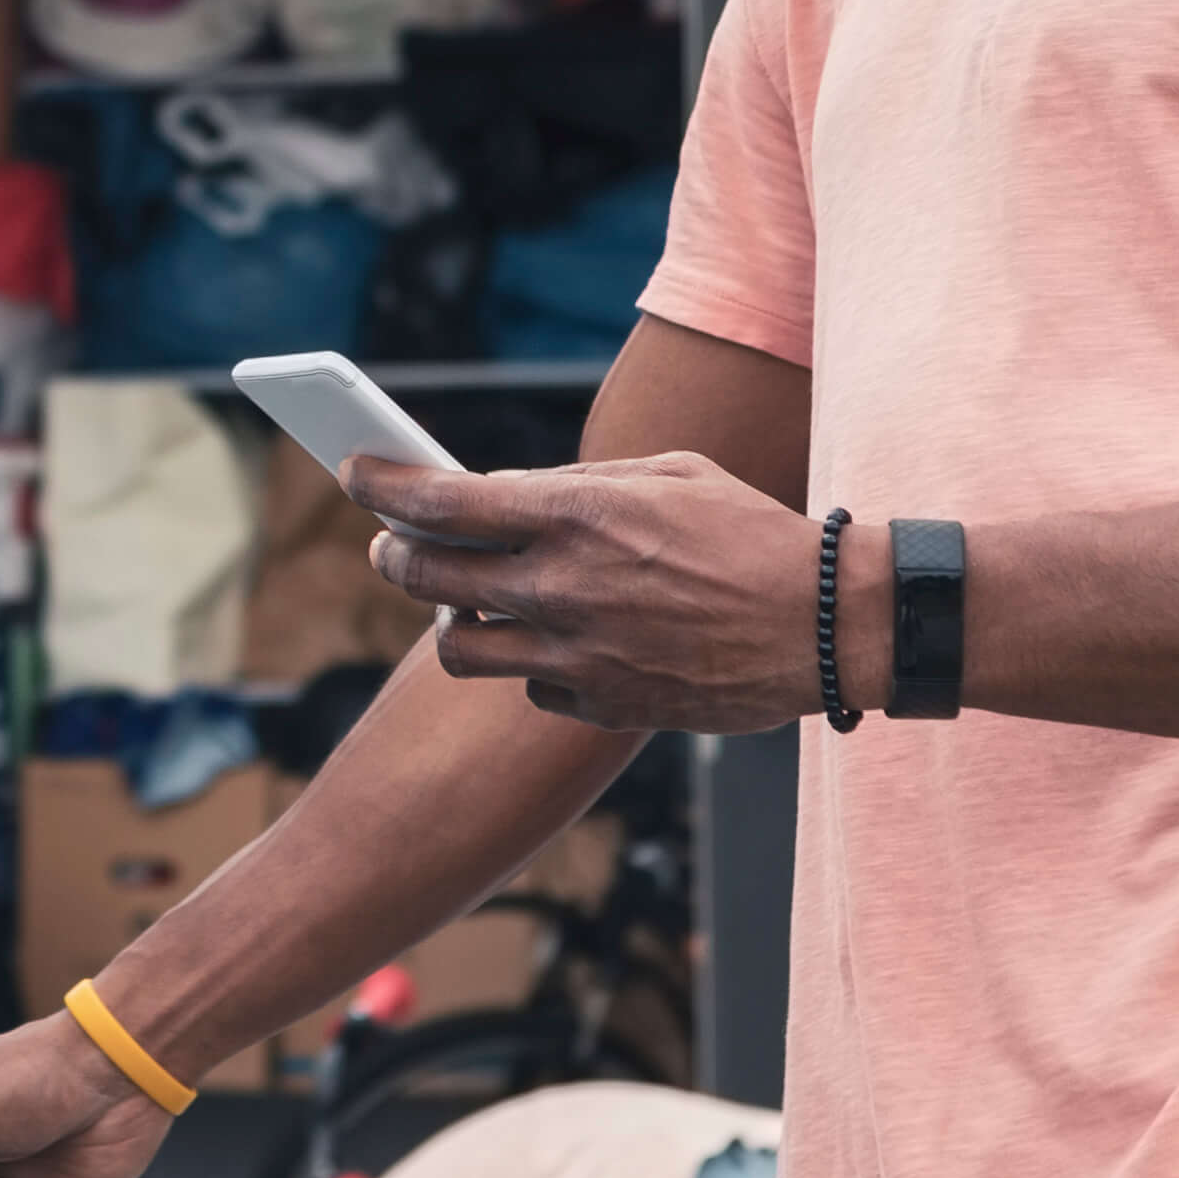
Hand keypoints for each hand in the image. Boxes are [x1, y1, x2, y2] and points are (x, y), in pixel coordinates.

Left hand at [349, 449, 820, 734]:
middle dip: (393, 552)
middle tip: (392, 543)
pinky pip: (529, 684)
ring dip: (451, 618)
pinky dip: (530, 660)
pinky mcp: (600, 704)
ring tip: (469, 598)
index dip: (380, 485)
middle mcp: (561, 589)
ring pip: (457, 646)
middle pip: (425, 576)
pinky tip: (562, 637)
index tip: (354, 473)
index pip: (438, 502)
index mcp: (574, 517)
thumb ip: (578, 485)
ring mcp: (576, 655)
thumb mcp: (666, 474)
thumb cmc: (750, 533)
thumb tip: (506, 494)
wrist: (824, 625)